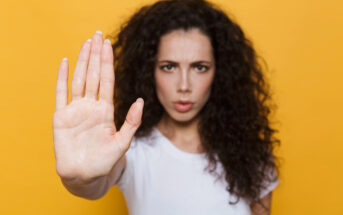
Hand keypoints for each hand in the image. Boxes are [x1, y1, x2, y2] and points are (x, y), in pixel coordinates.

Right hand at [52, 30, 143, 183]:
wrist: (85, 175)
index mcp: (105, 110)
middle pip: (94, 75)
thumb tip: (140, 100)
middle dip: (96, 55)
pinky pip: (61, 93)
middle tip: (98, 35)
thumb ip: (132, 121)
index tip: (109, 46)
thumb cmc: (105, 161)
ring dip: (82, 61)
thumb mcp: (123, 141)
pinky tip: (66, 62)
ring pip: (79, 79)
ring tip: (86, 43)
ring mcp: (76, 110)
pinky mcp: (61, 117)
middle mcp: (91, 106)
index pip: (107, 81)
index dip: (108, 63)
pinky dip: (63, 78)